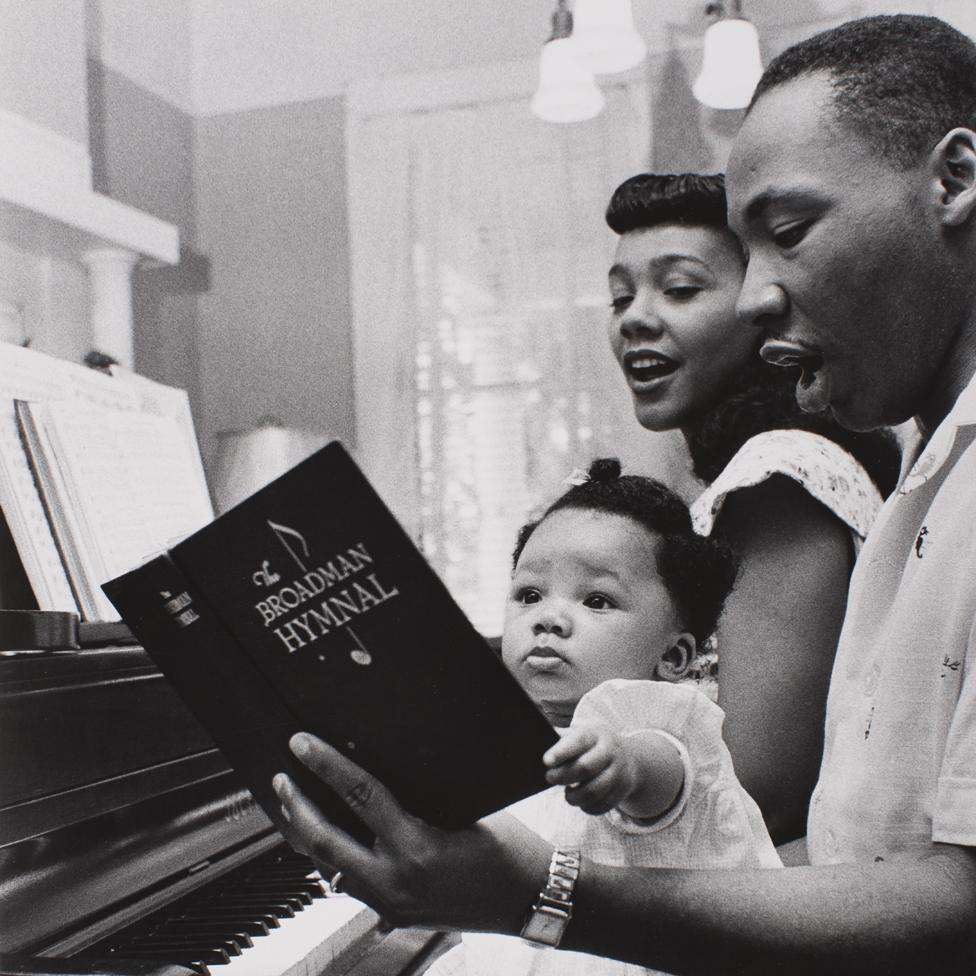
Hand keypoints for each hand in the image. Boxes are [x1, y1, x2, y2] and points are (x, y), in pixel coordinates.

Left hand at [272, 733, 549, 931]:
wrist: (530, 899)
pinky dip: (332, 858)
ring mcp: (391, 904)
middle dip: (296, 806)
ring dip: (307, 834)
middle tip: (281, 777)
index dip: (326, 765)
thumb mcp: (463, 811)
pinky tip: (325, 839)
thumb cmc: (508, 849)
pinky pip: (350, 882)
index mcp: (417, 848)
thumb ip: (417, 799)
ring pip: (329, 867)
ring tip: (292, 803)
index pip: (359, 795)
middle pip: (324, 841)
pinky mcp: (394, 915)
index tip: (302, 744)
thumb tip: (375, 772)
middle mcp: (396, 882)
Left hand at [543, 724, 635, 814]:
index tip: (546, 761)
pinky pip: (603, 805)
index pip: (578, 741)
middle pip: (585, 767)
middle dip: (563, 776)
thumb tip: (535, 742)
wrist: (628, 757)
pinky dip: (588, 807)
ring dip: (575, 797)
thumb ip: (560, 738)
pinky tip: (582, 801)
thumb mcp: (579, 734)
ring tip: (567, 795)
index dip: (561, 752)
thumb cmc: (591, 745)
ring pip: (594, 791)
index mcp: (594, 734)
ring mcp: (618, 772)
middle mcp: (609, 751)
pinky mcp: (622, 790)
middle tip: (549, 778)